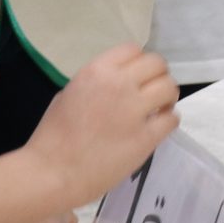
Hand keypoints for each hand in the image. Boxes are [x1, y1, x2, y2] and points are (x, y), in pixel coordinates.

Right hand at [25, 45, 180, 206]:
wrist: (51, 173)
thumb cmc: (52, 136)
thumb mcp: (68, 95)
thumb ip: (96, 84)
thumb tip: (117, 84)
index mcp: (96, 72)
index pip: (133, 49)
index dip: (139, 62)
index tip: (137, 76)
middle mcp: (119, 85)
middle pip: (157, 64)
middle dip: (158, 75)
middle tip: (152, 91)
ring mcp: (134, 111)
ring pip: (169, 87)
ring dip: (167, 96)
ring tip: (159, 108)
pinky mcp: (146, 137)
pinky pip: (172, 119)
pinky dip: (169, 120)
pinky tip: (159, 127)